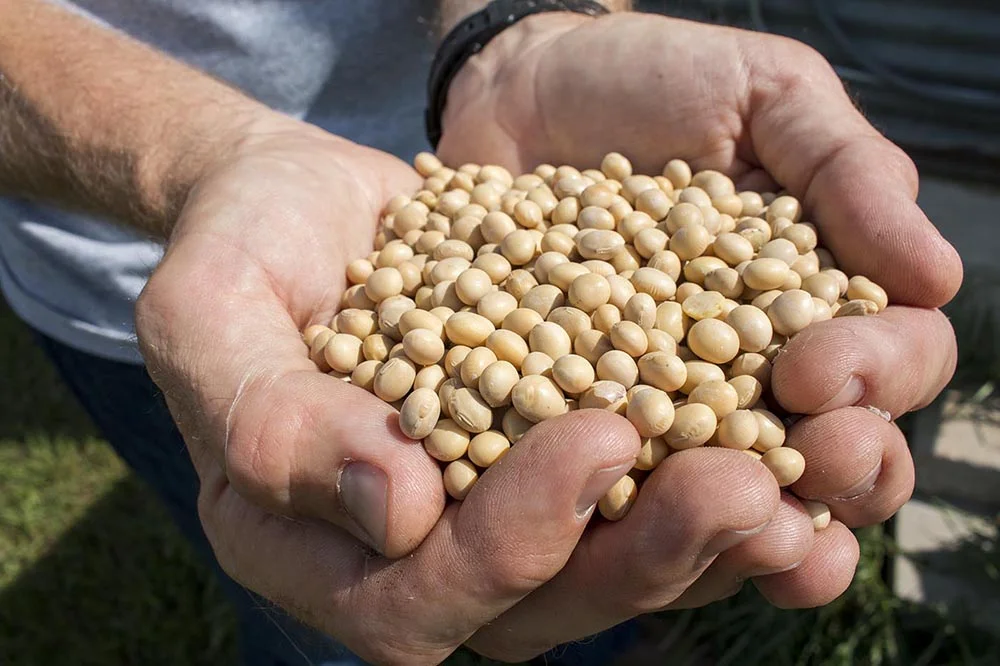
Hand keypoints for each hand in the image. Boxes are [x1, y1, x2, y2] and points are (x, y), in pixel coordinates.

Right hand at [137, 116, 727, 663]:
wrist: (302, 204)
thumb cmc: (241, 249)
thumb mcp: (211, 314)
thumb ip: (271, 420)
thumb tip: (399, 512)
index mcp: (309, 548)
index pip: (413, 602)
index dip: (511, 545)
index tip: (599, 437)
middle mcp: (407, 556)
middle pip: (535, 609)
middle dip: (645, 555)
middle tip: (745, 484)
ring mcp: (486, 513)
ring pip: (606, 570)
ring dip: (708, 535)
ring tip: (791, 470)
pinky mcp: (546, 460)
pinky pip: (637, 498)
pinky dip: (713, 478)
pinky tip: (786, 438)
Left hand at [435, 10, 959, 659]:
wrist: (525, 86)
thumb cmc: (656, 81)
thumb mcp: (767, 96)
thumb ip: (848, 174)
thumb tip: (938, 276)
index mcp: (821, 302)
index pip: (894, 361)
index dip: (878, 377)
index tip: (814, 367)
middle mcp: (758, 371)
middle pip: (834, 452)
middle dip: (841, 471)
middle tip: (813, 460)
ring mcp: (668, 405)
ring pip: (737, 495)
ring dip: (758, 531)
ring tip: (761, 543)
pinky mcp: (576, 419)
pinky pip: (609, 482)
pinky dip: (623, 518)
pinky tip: (626, 540)